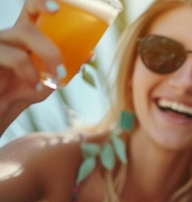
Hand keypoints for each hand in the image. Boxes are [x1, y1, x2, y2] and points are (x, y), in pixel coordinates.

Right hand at [0, 0, 62, 131]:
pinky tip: (34, 85)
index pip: (31, 10)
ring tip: (53, 78)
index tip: (57, 9)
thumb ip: (68, 63)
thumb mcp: (51, 76)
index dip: (41, 3)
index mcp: (25, 35)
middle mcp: (10, 36)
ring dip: (45, 57)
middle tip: (62, 71)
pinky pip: (13, 55)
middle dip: (51, 47)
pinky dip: (29, 72)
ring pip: (22, 33)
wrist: (5, 107)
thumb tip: (89, 53)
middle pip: (29, 24)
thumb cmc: (26, 88)